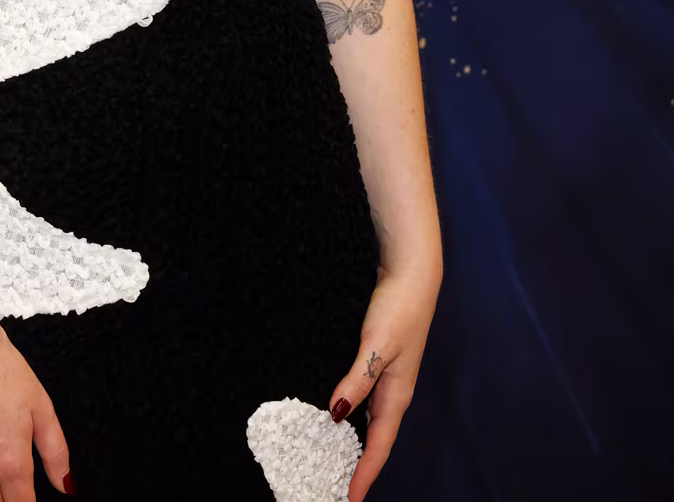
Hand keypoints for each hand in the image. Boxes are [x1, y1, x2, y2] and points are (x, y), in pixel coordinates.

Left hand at [328, 262, 440, 500]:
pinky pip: (367, 400)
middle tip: (338, 487)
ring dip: (356, 442)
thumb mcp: (376, 344)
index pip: (378, 445)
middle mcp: (394, 391)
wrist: (413, 272)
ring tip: (336, 460)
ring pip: (371, 420)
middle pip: (376, 439)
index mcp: (396, 394)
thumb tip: (337, 414)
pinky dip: (355, 415)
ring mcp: (389, 376)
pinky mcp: (380, 360)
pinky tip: (339, 414)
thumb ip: (358, 379)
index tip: (349, 499)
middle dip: (359, 466)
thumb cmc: (400, 307)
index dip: (364, 473)